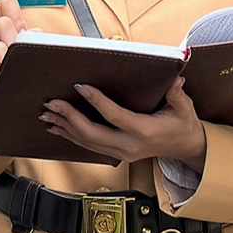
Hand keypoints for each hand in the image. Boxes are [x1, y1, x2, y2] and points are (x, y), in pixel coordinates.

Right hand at [0, 0, 26, 108]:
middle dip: (15, 40)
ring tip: (13, 65)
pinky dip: (11, 75)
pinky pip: (0, 71)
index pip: (6, 3)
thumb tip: (36, 35)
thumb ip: (27, 28)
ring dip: (12, 59)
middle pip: (3, 25)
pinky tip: (10, 76)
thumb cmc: (8, 59)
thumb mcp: (16, 39)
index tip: (19, 29)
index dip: (18, 16)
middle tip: (16, 52)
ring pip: (0, 50)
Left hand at [42, 76, 207, 168]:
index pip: (115, 116)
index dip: (96, 101)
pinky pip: (89, 146)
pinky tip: (57, 128)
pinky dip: (71, 136)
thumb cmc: (183, 125)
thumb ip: (176, 93)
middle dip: (70, 117)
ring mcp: (121, 152)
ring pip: (86, 142)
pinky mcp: (116, 154)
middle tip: (52, 103)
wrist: (185, 148)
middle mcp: (129, 145)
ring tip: (47, 114)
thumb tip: (175, 78)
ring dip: (65, 127)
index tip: (80, 86)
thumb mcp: (184, 107)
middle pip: (92, 134)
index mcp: (144, 131)